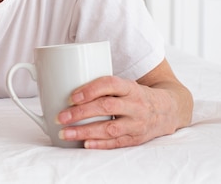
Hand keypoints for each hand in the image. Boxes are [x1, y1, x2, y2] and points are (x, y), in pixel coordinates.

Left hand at [56, 74, 182, 148]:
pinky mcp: (137, 138)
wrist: (169, 109)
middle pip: (106, 107)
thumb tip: (64, 84)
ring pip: (110, 128)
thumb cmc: (134, 94)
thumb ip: (101, 86)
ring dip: (85, 132)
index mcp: (130, 87)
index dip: (90, 90)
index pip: (110, 84)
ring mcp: (137, 123)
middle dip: (80, 113)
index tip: (71, 96)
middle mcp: (136, 104)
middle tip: (60, 117)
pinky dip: (100, 144)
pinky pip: (117, 143)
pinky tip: (85, 144)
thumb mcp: (124, 84)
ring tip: (65, 133)